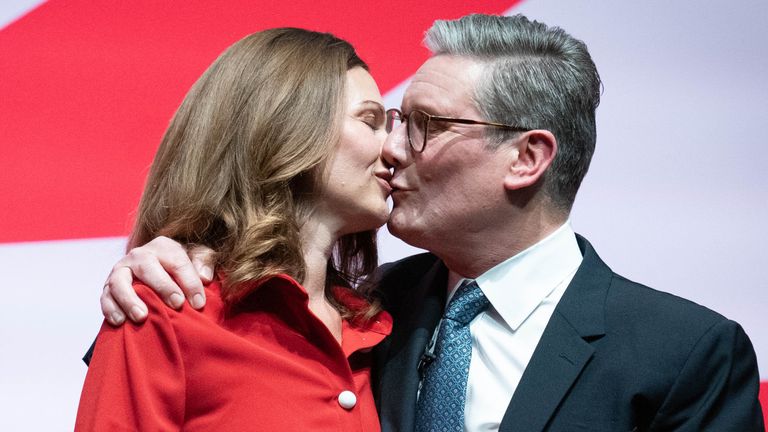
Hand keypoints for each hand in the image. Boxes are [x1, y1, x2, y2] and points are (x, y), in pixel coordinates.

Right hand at [100, 236, 214, 324]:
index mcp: (163, 246)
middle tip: (177, 304)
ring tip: (141, 317)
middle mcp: (140, 255)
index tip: (199, 303)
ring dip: (129, 299)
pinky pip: (105, 297)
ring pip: (119, 281)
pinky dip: (110, 309)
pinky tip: (120, 322)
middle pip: (147, 267)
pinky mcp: (108, 286)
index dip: (189, 282)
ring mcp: (121, 270)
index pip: (177, 262)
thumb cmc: (183, 268)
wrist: (160, 272)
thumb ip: (205, 261)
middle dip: (163, 286)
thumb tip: (204, 277)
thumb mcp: (199, 257)